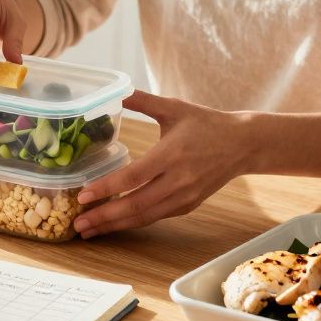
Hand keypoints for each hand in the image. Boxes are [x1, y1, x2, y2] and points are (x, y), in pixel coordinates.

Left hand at [72, 91, 253, 237]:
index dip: (106, 188)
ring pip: (144, 217)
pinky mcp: (188, 205)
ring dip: (115, 226)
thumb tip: (115, 89)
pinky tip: (114, 224)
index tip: (82, 195)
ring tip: (89, 231)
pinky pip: (156, 217)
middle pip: (135, 204)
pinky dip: (133, 223)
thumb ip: (142, 100)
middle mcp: (177, 180)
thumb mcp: (174, 107)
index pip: (133, 177)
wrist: (243, 144)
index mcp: (171, 154)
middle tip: (77, 224)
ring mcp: (184, 196)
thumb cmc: (206, 123)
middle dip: (103, 217)